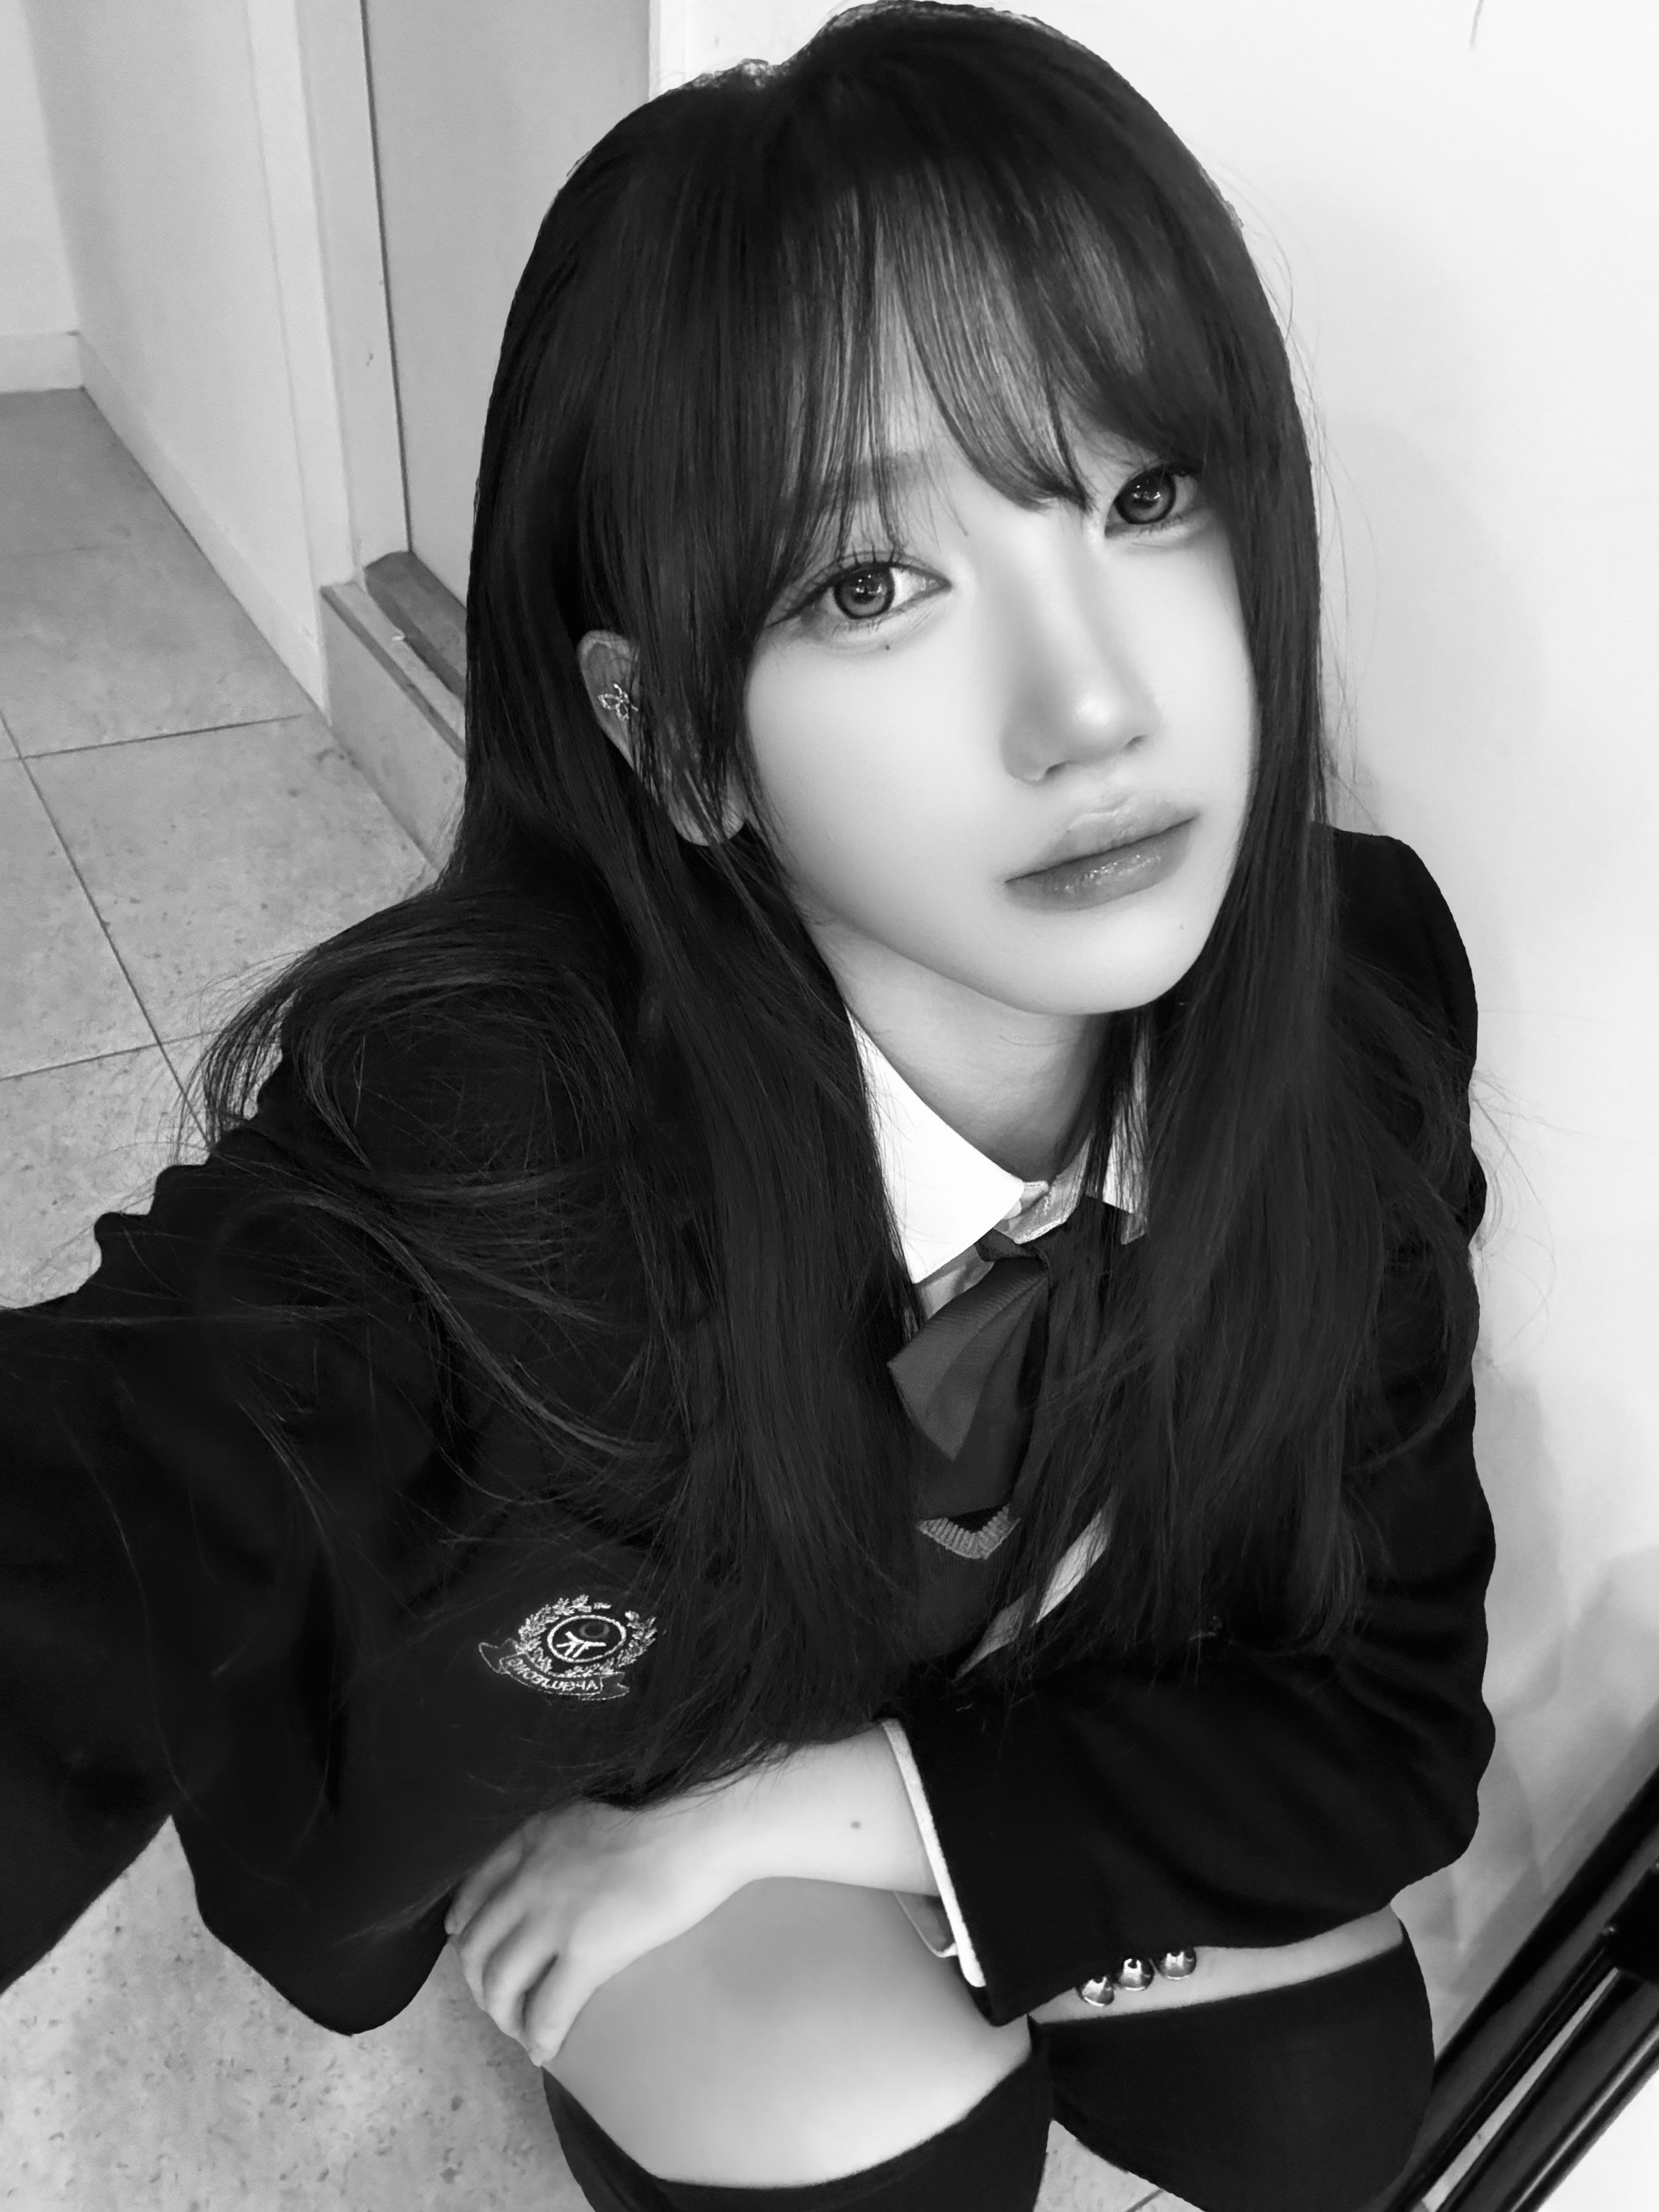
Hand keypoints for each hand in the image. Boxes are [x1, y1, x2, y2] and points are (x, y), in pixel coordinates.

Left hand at [445, 1791, 745, 2066]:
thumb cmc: (664, 1817)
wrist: (698, 1830)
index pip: (474, 1892)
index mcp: (533, 1839)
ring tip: (519, 2031)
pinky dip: (538, 2037)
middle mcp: (529, 1878)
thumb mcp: (589, 1816)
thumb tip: (565, 1873)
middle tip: (498, 2001)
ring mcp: (553, 1917)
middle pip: (476, 1945)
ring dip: (503, 2015)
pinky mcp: (585, 1953)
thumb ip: (562, 1843)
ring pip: (500, 1983)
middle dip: (478, 1983)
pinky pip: (545, 2010)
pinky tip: (544, 2052)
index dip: (465, 1928)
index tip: (465, 1947)